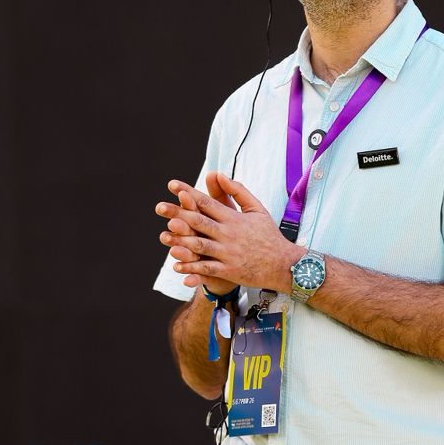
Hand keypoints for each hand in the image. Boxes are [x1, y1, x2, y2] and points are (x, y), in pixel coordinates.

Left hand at [155, 175, 298, 292]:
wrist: (284, 264)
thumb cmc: (269, 235)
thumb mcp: (257, 208)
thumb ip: (238, 191)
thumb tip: (219, 174)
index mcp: (234, 218)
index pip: (207, 202)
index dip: (188, 194)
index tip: (172, 185)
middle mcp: (229, 234)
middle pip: (199, 221)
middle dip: (177, 214)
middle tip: (159, 207)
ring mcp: (228, 253)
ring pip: (200, 245)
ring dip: (181, 241)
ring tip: (164, 236)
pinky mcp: (229, 270)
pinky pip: (207, 269)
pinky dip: (191, 267)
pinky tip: (177, 264)